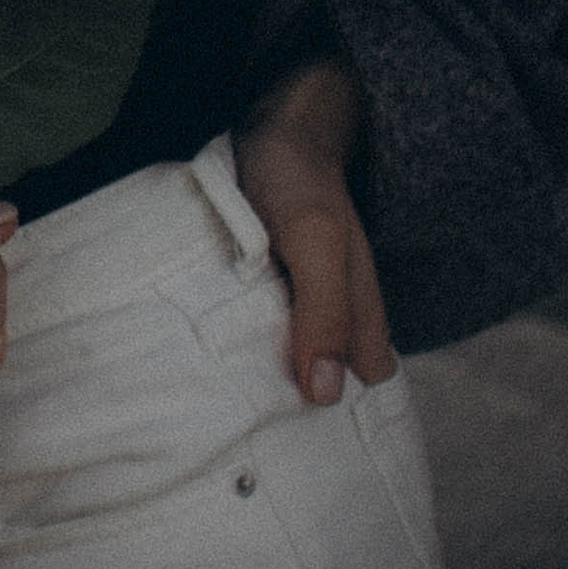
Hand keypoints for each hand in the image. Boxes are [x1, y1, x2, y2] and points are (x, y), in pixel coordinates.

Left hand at [234, 58, 395, 406]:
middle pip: (320, 379)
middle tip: (239, 433)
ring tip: (213, 407)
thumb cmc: (298, 181)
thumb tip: (327, 397)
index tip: (287, 446)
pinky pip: (254, 330)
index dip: (332, 418)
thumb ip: (326, 313)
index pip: (360, 390)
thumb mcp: (315, 242)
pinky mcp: (264, 285)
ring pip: (285, 357)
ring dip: (255, 377)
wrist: (272, 122)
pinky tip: (206, 360)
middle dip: (287, 406)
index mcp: (362, 314)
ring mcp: (299, 299)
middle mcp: (335, 313)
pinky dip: (235, 346)